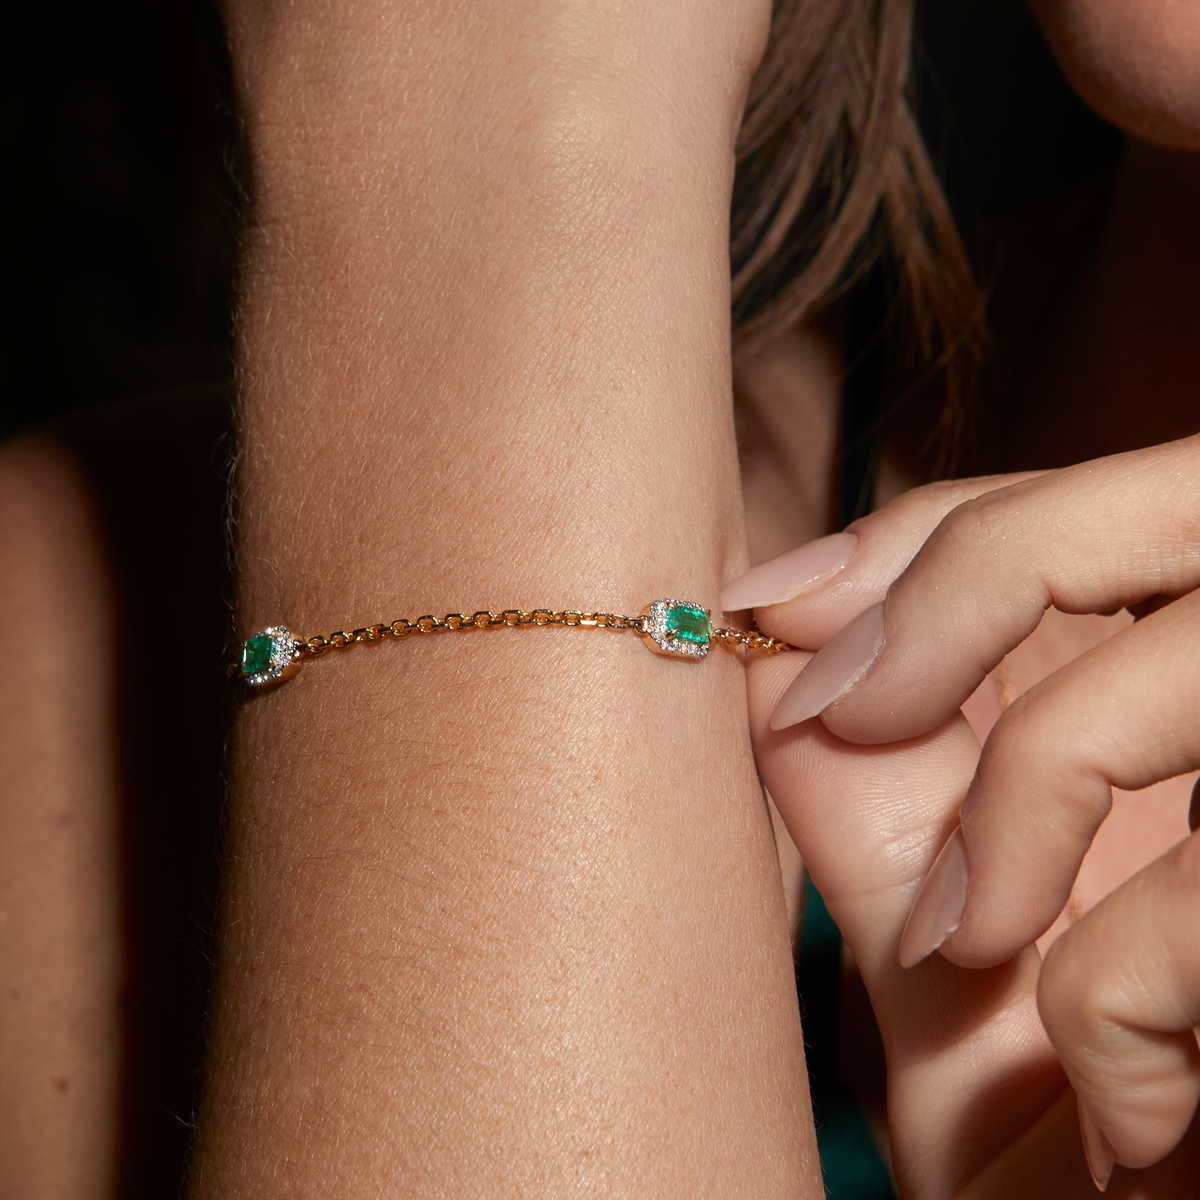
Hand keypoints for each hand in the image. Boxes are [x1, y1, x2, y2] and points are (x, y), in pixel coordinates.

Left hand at [727, 436, 1199, 1191]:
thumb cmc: (1057, 1119)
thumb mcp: (949, 956)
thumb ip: (873, 811)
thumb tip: (766, 663)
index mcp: (1172, 697)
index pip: (1054, 507)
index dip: (913, 534)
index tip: (768, 607)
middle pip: (1161, 506)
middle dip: (968, 574)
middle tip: (835, 703)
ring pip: (1180, 671)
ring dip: (1019, 807)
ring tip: (962, 947)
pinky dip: (1118, 1013)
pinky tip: (1126, 1117)